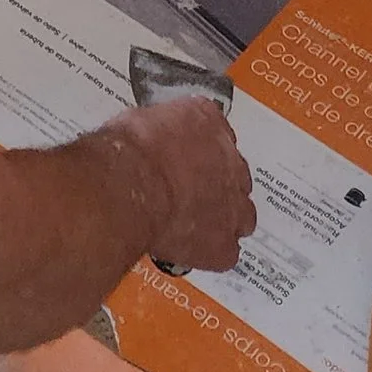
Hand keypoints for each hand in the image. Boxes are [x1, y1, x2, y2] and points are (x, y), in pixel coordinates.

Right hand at [109, 95, 255, 272]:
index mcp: (208, 121)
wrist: (129, 184)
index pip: (219, 132)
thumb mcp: (139, 120)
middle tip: (192, 193)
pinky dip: (212, 252)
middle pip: (237, 175)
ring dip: (224, 219)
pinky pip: (227, 252)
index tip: (190, 158)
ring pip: (242, 215)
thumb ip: (158, 130)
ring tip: (197, 225)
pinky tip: (191, 249)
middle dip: (219, 185)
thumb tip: (147, 138)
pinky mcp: (224, 243)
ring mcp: (232, 205)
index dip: (203, 151)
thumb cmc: (129, 152)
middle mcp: (230, 161)